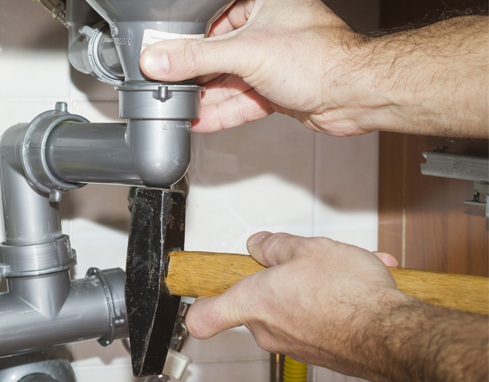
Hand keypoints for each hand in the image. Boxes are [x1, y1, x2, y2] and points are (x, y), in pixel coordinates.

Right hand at [140, 0, 369, 136]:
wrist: (356, 96)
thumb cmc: (322, 59)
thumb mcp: (245, 53)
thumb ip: (197, 57)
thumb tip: (159, 59)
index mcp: (267, 2)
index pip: (214, 19)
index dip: (188, 40)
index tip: (163, 57)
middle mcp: (272, 30)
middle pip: (220, 54)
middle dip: (195, 75)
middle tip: (166, 87)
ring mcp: (276, 62)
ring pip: (231, 80)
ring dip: (206, 97)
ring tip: (177, 108)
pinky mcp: (280, 90)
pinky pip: (244, 100)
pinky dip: (223, 111)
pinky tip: (201, 121)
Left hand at [185, 232, 409, 377]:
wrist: (394, 334)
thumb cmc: (350, 295)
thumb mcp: (308, 248)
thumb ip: (275, 245)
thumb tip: (260, 245)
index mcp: (254, 302)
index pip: (204, 317)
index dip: (199, 302)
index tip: (200, 291)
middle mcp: (269, 330)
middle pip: (259, 299)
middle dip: (280, 276)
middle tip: (303, 260)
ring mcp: (295, 343)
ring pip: (293, 305)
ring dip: (315, 284)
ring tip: (345, 267)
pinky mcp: (320, 350)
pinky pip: (318, 317)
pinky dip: (336, 299)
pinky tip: (359, 282)